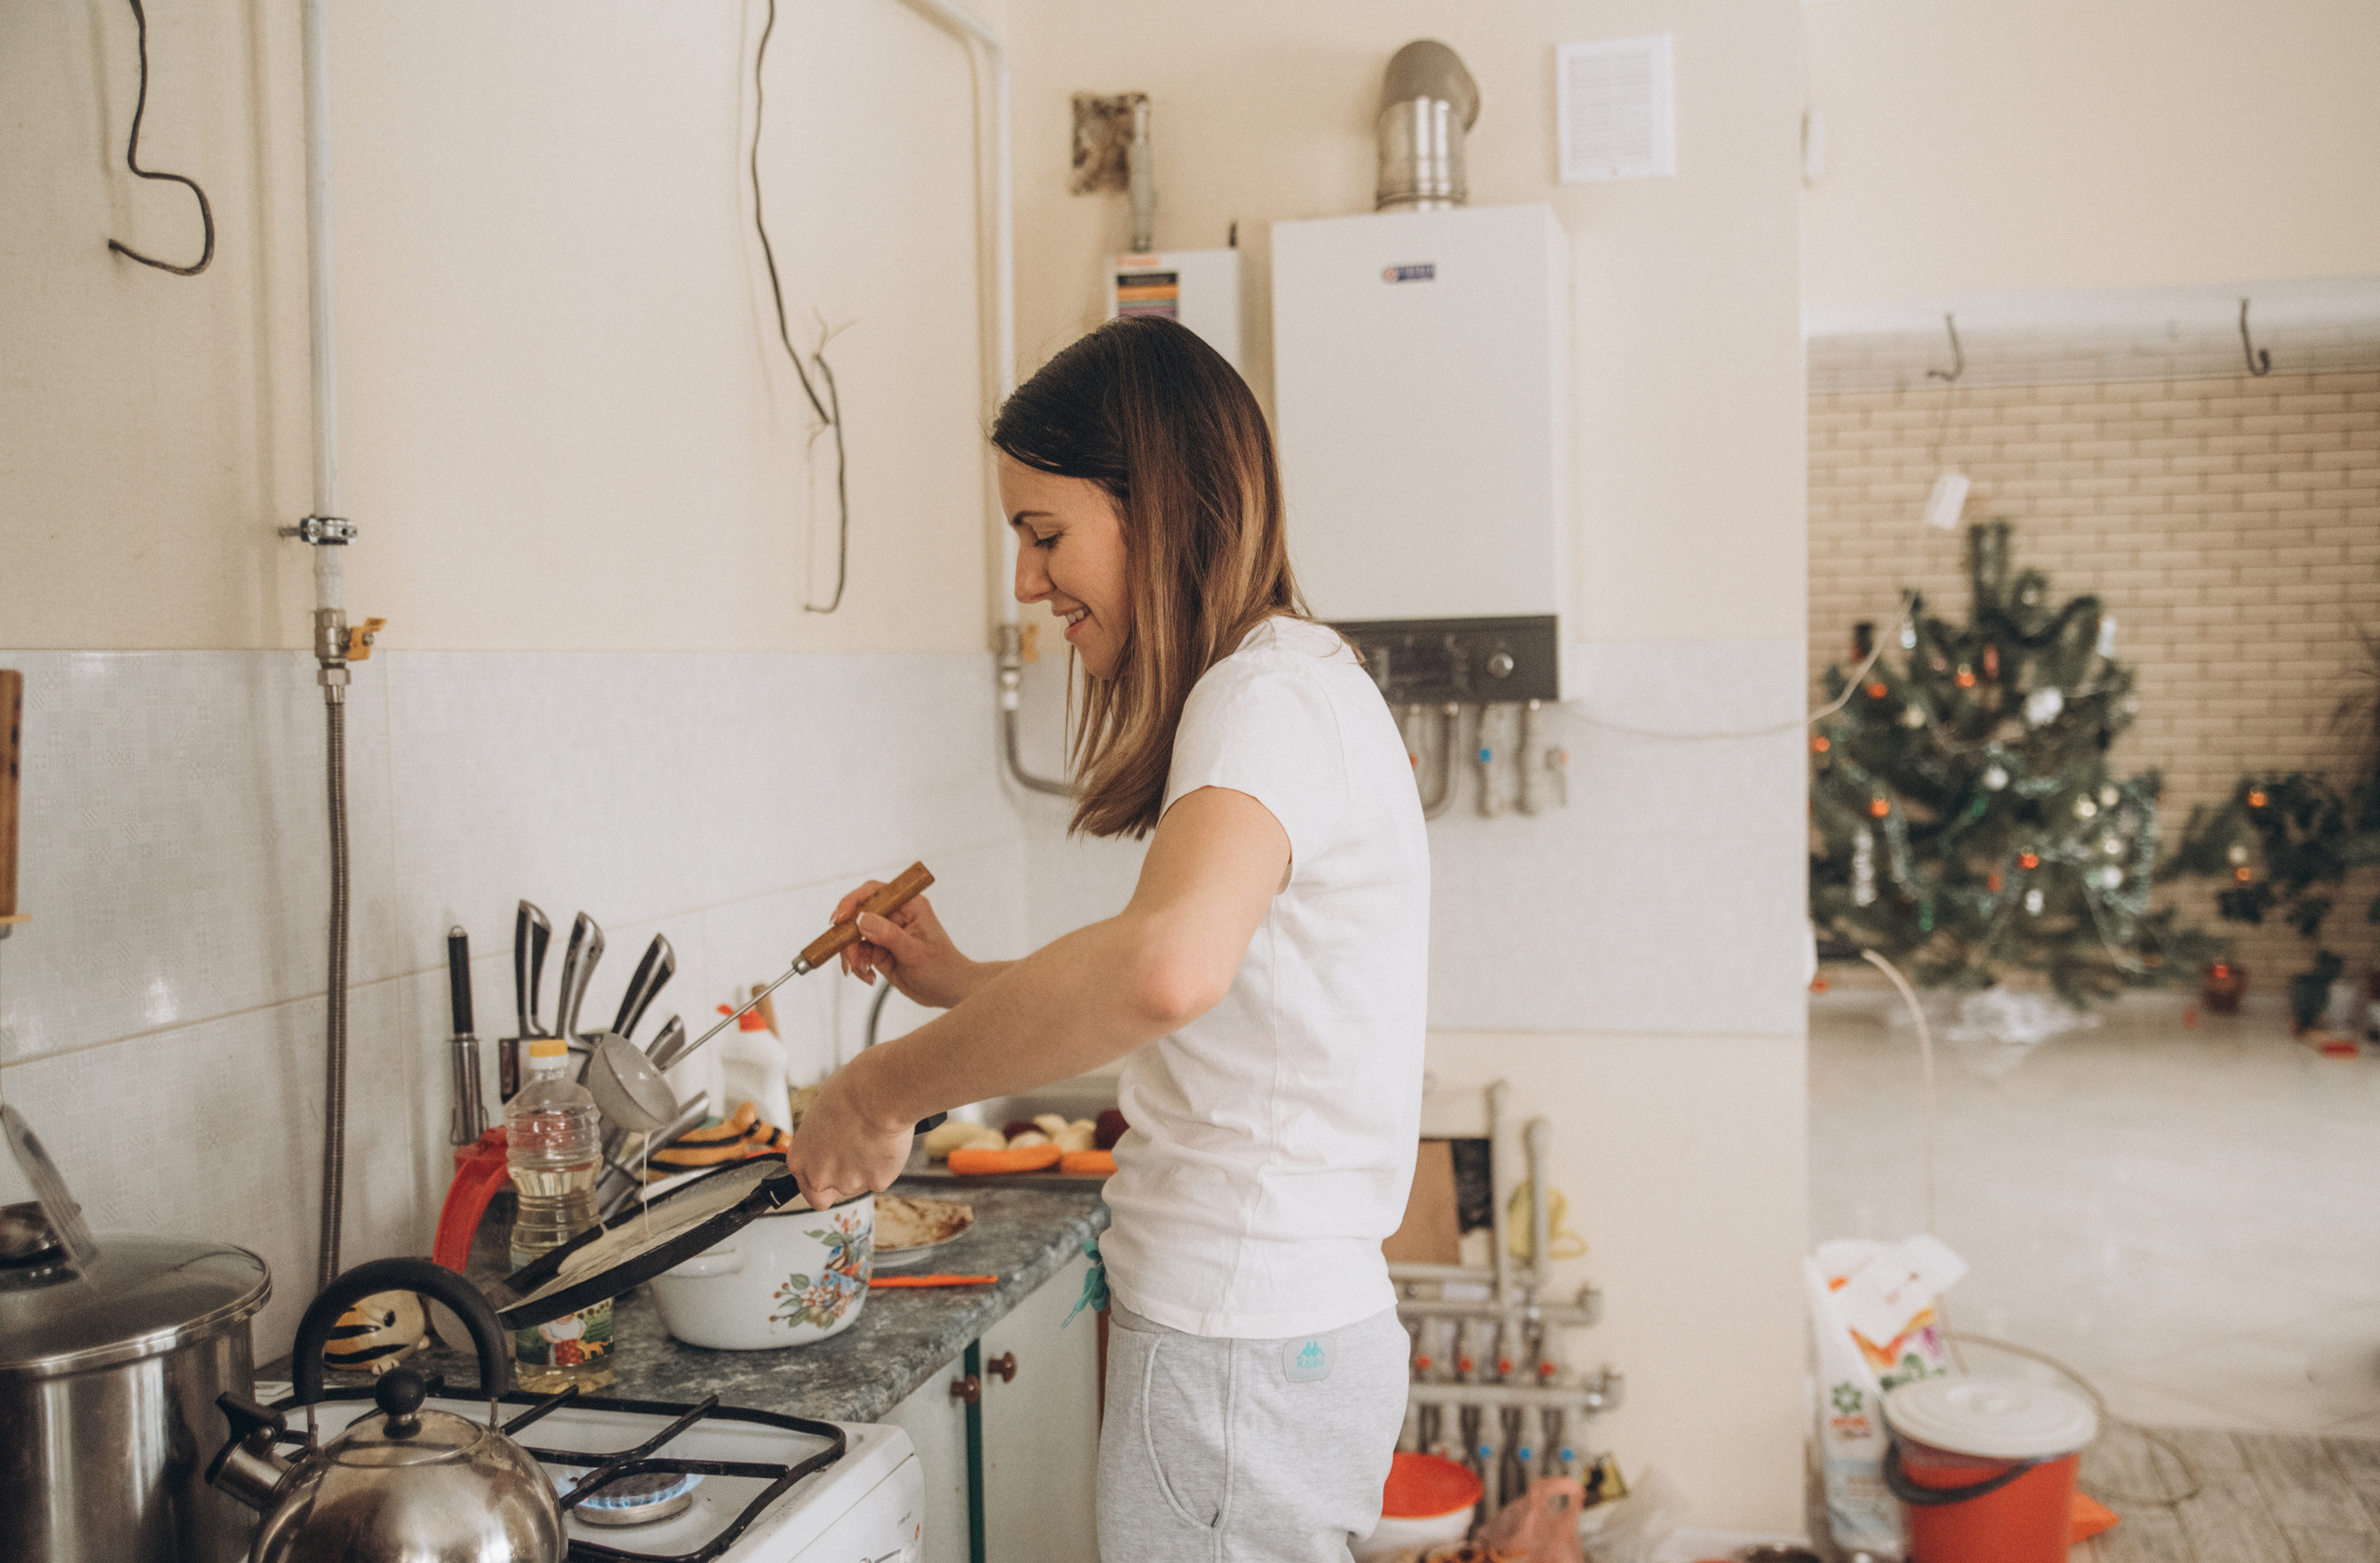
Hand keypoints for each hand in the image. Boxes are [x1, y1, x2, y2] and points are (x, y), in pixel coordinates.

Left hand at [782, 1060, 913, 1210]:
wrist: (877, 1095)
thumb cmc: (849, 1093)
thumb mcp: (821, 1113)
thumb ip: (821, 1138)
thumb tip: (832, 1139)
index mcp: (800, 1159)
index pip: (807, 1188)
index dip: (822, 1179)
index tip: (833, 1168)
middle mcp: (819, 1177)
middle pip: (833, 1190)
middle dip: (846, 1175)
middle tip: (857, 1150)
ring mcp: (848, 1183)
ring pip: (859, 1183)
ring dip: (866, 1168)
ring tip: (873, 1138)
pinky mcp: (876, 1182)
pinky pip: (882, 1177)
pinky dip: (885, 1164)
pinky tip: (886, 1142)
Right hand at [830, 882, 978, 1007]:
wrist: (949, 991)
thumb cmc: (943, 968)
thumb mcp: (916, 952)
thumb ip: (889, 935)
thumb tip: (862, 919)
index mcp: (909, 905)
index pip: (873, 892)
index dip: (852, 902)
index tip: (840, 920)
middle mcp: (895, 915)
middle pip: (857, 915)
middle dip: (848, 938)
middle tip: (851, 959)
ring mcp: (885, 932)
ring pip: (853, 936)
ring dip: (851, 955)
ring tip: (863, 972)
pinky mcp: (879, 950)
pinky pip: (857, 953)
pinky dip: (857, 965)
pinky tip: (869, 977)